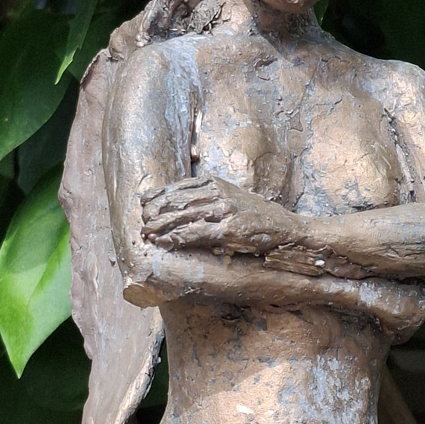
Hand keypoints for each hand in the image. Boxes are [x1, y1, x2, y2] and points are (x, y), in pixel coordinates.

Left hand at [140, 175, 291, 253]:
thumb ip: (207, 197)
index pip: (177, 186)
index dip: (157, 195)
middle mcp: (217, 192)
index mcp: (214, 182)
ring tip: (145, 233)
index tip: (142, 203)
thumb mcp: (230, 197)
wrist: (284, 227)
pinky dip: (175, 237)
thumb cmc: (255, 215)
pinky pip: (195, 233)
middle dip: (154, 211)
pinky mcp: (228, 229)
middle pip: (175, 199)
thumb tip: (178, 203)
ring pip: (181, 216)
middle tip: (140, 222)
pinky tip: (163, 241)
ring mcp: (223, 209)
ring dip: (160, 226)